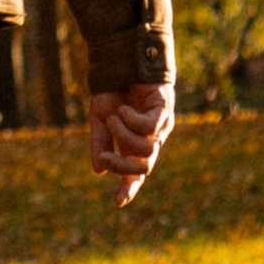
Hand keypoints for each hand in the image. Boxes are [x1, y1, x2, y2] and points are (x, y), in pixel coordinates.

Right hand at [88, 80, 173, 207]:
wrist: (122, 61)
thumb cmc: (113, 90)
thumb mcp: (99, 119)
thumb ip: (100, 143)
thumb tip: (98, 169)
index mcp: (134, 144)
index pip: (136, 173)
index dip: (129, 188)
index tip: (117, 202)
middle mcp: (150, 139)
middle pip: (144, 168)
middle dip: (122, 166)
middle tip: (104, 155)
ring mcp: (160, 126)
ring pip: (146, 149)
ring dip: (123, 136)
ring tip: (114, 118)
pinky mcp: (164, 110)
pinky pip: (149, 128)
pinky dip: (131, 122)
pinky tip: (124, 110)